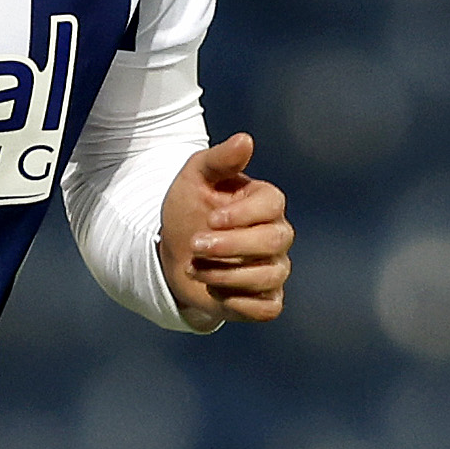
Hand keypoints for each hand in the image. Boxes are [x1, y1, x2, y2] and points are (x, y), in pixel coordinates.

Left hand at [160, 132, 289, 329]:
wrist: (172, 251)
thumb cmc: (188, 208)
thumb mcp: (196, 177)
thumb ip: (220, 160)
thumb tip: (245, 140)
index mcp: (266, 202)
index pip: (272, 205)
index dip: (241, 214)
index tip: (209, 217)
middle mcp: (277, 234)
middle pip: (273, 242)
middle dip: (230, 247)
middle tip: (194, 244)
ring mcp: (274, 268)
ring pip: (268, 276)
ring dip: (225, 275)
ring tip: (194, 268)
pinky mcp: (265, 298)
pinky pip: (268, 308)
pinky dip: (241, 304)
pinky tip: (214, 292)